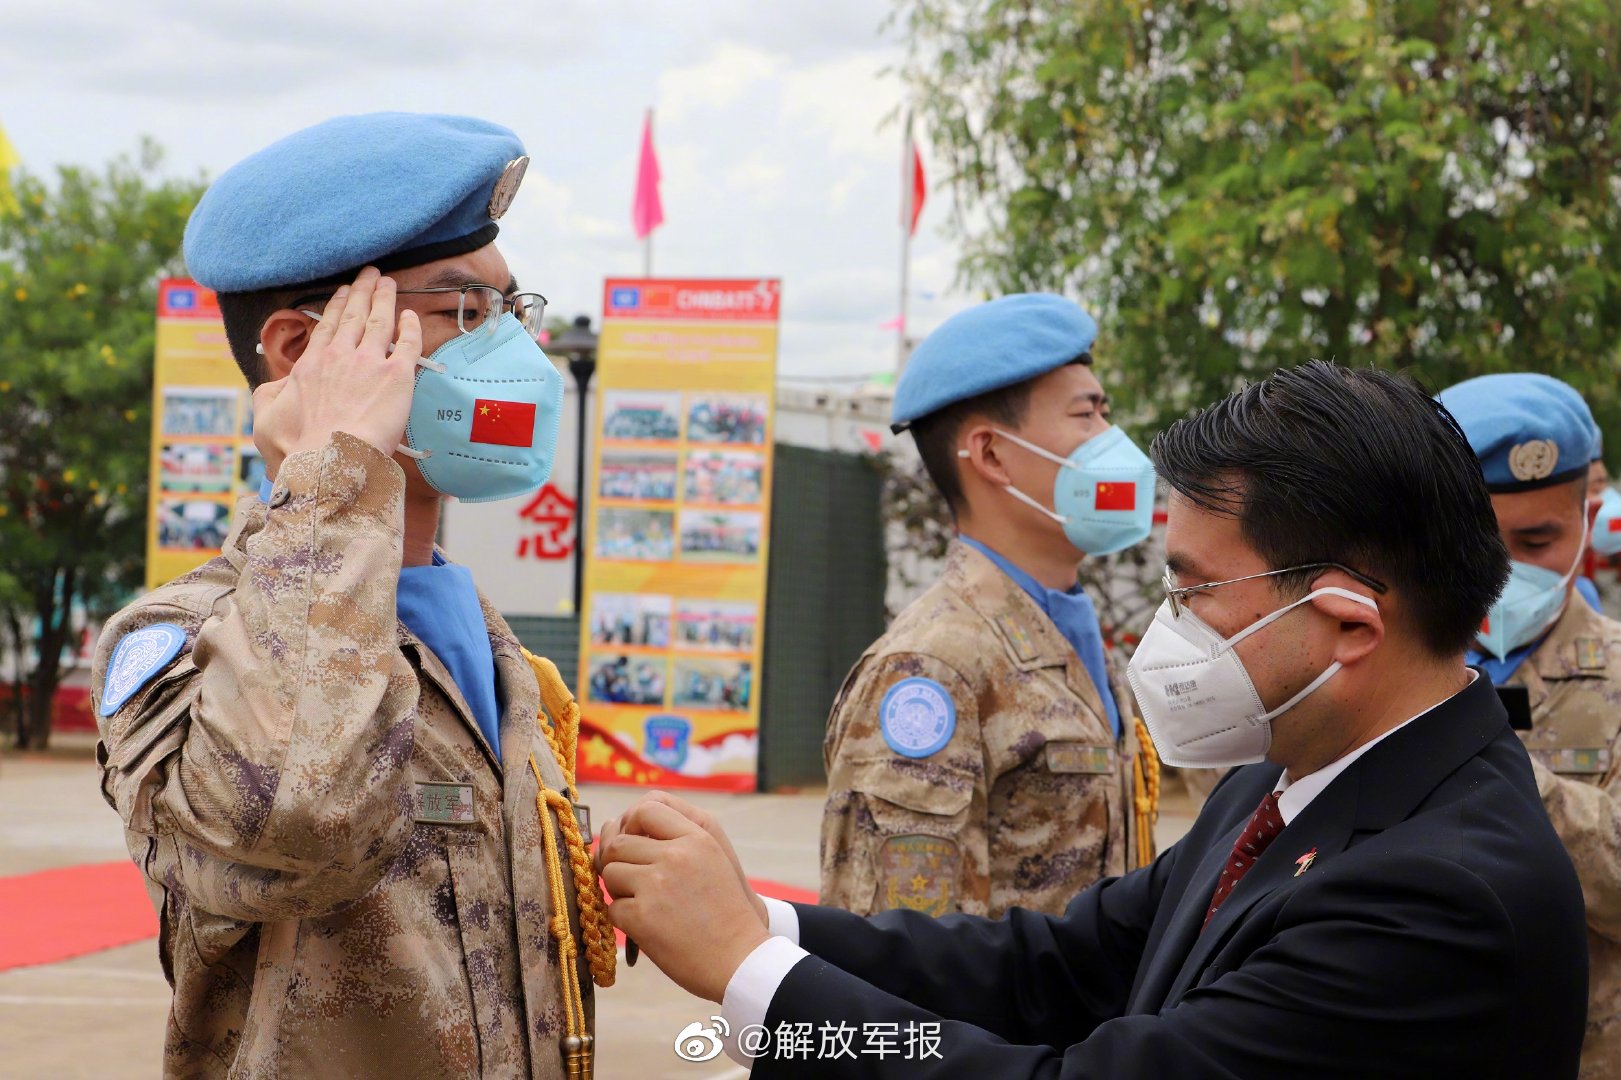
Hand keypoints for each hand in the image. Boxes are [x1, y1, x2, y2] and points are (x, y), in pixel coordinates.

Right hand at [253, 267, 421, 473]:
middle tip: (370, 274)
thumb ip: (269, 396)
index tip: (344, 292)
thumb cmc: (296, 449)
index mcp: (310, 365)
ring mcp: (369, 363)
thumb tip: (278, 386)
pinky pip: (407, 344)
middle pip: (353, 315)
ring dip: (384, 298)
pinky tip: (411, 316)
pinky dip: (410, 327)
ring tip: (387, 282)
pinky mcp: (397, 377)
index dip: (337, 307)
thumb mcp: (265, 420)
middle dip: (362, 291)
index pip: (327, 328)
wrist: (328, 463)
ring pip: (379, 321)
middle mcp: (340, 357)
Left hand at [597, 799, 770, 1001]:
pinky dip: (623, 919)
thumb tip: (618, 826)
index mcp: (697, 837)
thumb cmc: (723, 912)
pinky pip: (612, 907)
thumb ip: (675, 839)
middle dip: (618, 862)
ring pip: (610, 872)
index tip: (635, 845)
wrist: (740, 958)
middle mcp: (676, 854)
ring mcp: (657, 884)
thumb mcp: (712, 860)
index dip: (631, 824)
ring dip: (618, 890)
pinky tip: (644, 926)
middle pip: (619, 842)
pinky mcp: (642, 915)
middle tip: (632, 882)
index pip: (646, 807)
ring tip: (641, 903)